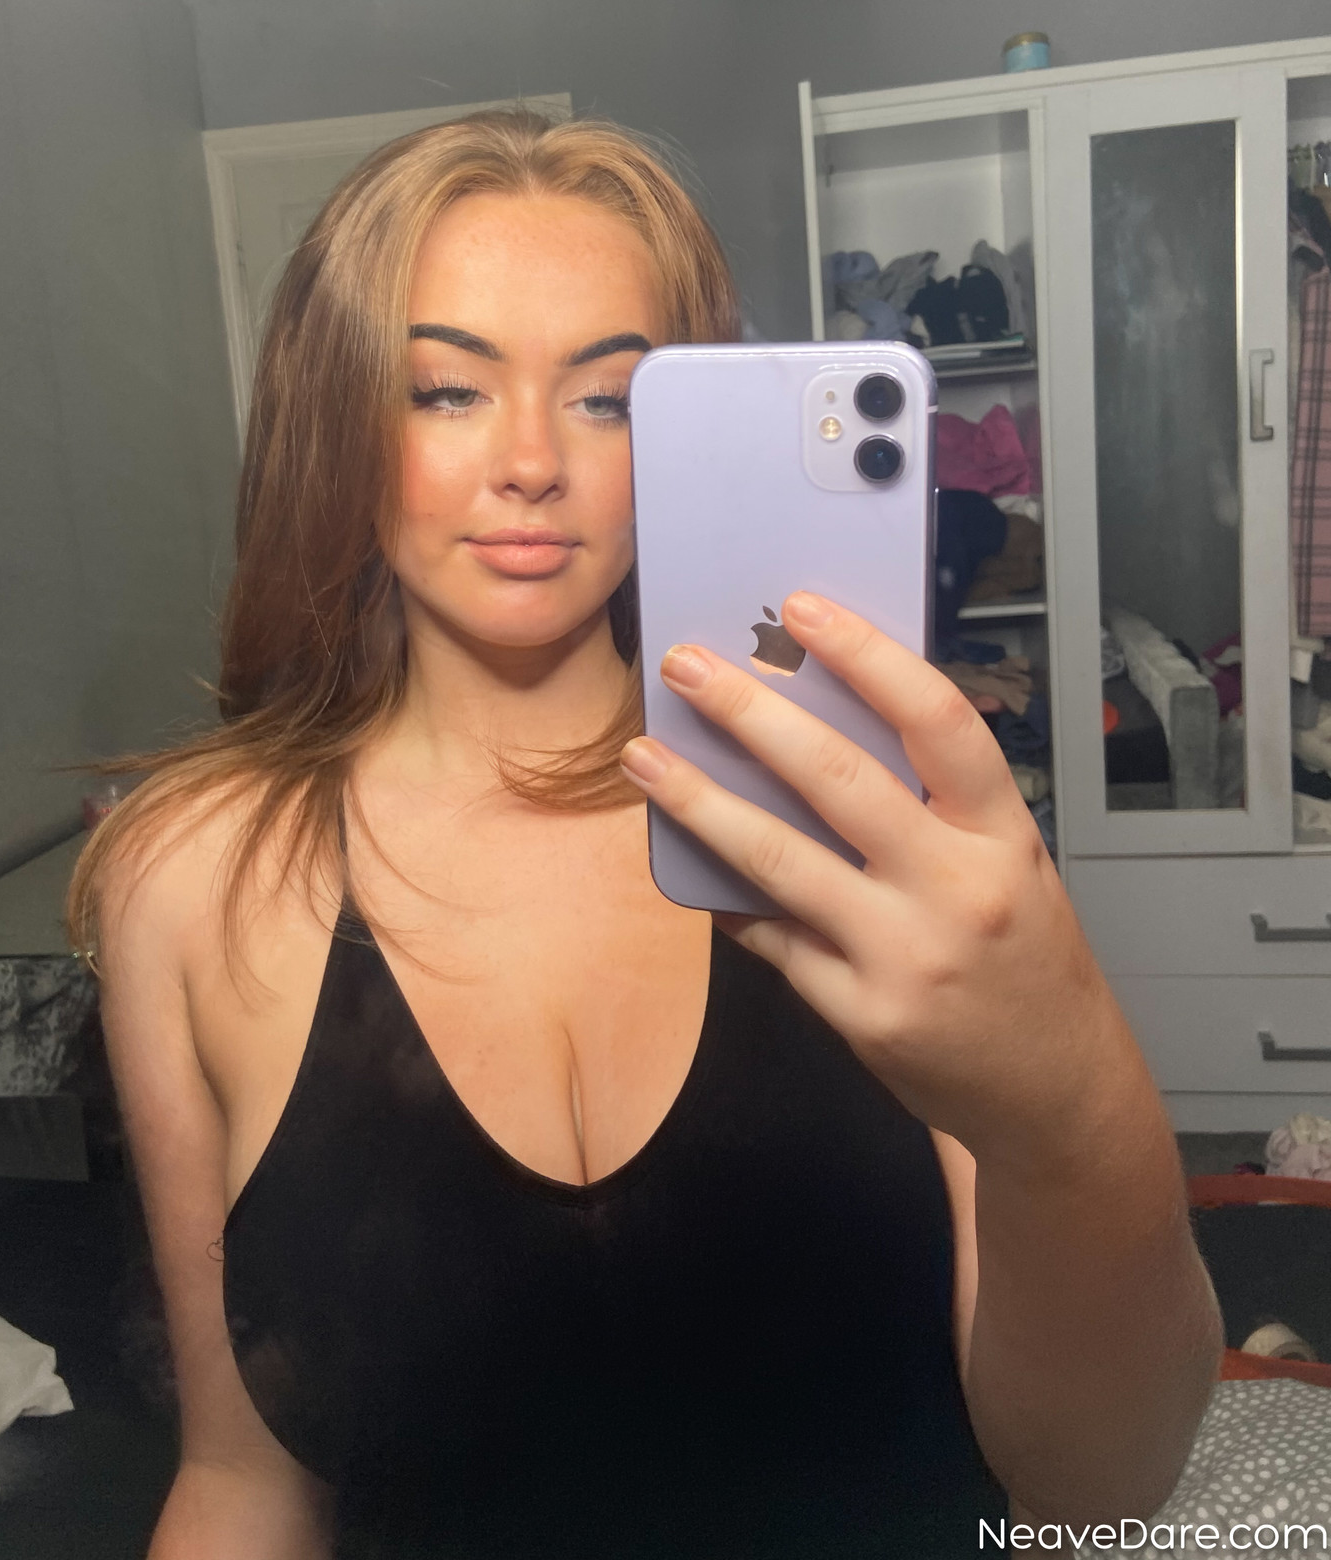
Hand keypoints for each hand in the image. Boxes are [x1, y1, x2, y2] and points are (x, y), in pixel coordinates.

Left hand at [619, 591, 1141, 1179]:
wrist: (1056, 1091)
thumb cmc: (1026, 958)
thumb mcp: (1009, 863)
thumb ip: (931, 803)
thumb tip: (818, 723)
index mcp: (1002, 835)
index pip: (938, 721)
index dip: (868, 656)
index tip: (802, 610)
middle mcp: (957, 890)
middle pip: (840, 780)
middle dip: (753, 714)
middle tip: (689, 667)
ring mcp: (904, 958)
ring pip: (782, 861)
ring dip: (702, 801)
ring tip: (646, 757)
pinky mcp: (860, 1014)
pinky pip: (773, 939)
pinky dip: (726, 896)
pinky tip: (686, 860)